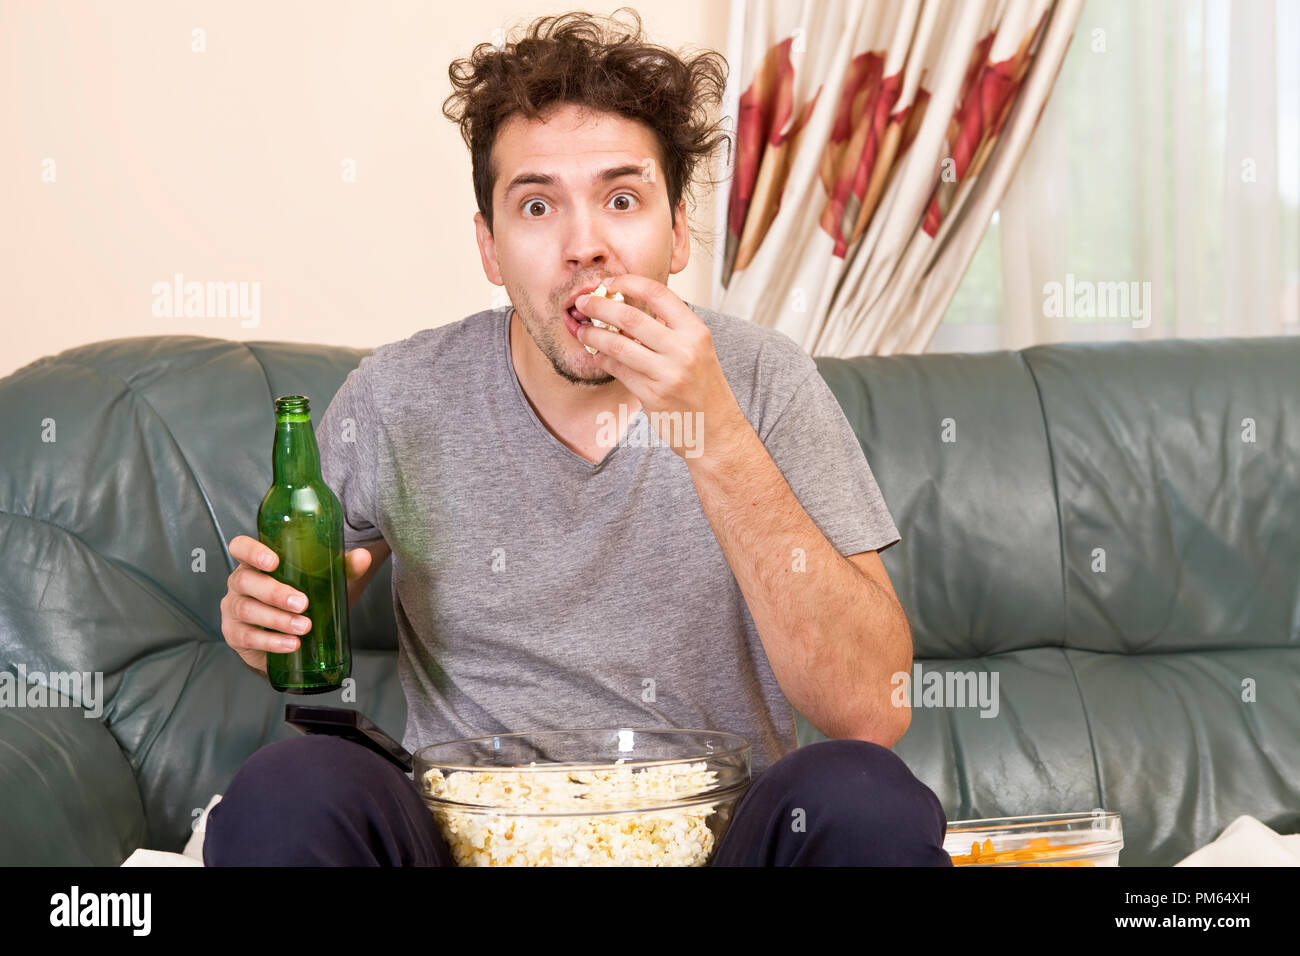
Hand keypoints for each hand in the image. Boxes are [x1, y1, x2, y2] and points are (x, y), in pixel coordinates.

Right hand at [220, 534, 373, 676]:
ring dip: (277, 620)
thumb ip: (342, 566)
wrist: (290, 634)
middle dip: (274, 592)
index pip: (241, 548)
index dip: (251, 552)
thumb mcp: (322, 580)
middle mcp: (240, 582)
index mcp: (256, 563)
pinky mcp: (235, 634)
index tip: (272, 561)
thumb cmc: (301, 596)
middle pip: (246, 581)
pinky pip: (248, 637)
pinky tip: (291, 644)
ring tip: (303, 627)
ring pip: (247, 610)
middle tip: (302, 603)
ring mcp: (233, 609)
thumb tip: (362, 557)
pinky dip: (271, 642)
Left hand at [574, 275, 747, 460]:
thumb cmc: (703, 387)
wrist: (716, 429)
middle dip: (600, 306)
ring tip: (582, 330)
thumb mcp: (697, 349)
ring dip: (594, 335)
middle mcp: (684, 349)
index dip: (628, 283)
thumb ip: (670, 328)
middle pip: (630, 317)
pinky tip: (596, 355)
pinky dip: (602, 359)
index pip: (658, 293)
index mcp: (696, 331)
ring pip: (618, 345)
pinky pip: (618, 370)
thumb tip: (628, 306)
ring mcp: (668, 374)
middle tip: (583, 303)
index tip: (609, 283)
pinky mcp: (653, 395)